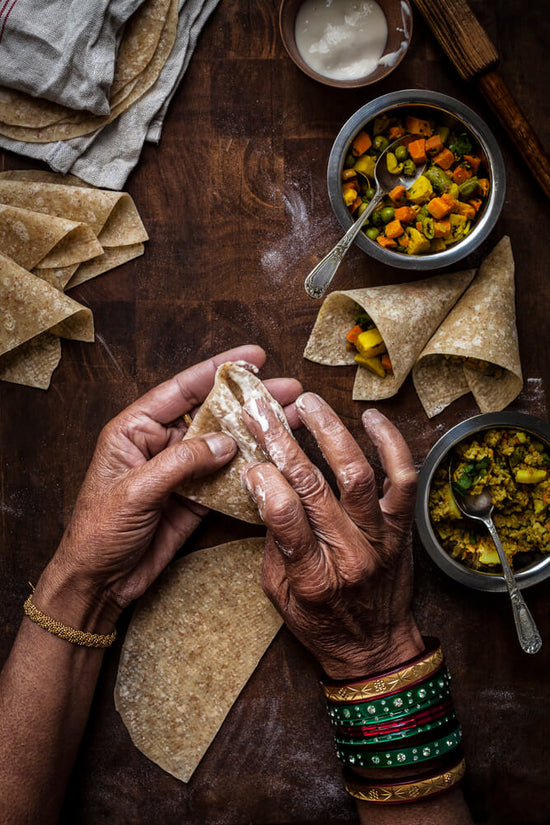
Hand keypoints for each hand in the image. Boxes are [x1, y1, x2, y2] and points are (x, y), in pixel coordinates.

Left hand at [34, 346, 301, 628]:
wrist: (99, 582)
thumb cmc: (99, 532)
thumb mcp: (136, 491)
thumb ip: (181, 462)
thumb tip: (226, 442)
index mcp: (136, 429)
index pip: (182, 390)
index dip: (218, 370)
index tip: (253, 357)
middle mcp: (161, 444)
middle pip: (212, 414)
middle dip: (250, 401)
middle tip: (288, 389)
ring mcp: (181, 472)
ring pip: (225, 445)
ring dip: (258, 435)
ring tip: (292, 419)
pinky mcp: (195, 499)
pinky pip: (228, 478)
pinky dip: (252, 471)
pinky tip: (277, 460)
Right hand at [242, 392, 423, 680]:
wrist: (377, 648)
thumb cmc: (322, 623)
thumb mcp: (278, 593)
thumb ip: (273, 540)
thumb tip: (264, 486)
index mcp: (312, 577)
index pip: (285, 517)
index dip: (265, 482)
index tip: (250, 461)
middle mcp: (350, 554)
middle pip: (314, 487)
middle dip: (282, 442)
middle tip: (261, 411)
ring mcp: (380, 538)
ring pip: (357, 473)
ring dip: (330, 432)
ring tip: (308, 403)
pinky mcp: (402, 528)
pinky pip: (404, 479)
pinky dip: (391, 444)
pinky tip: (371, 418)